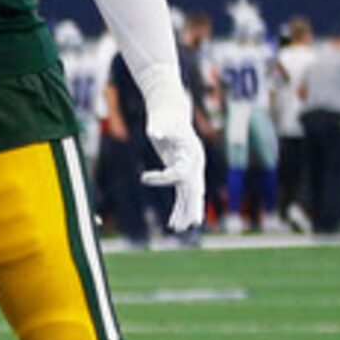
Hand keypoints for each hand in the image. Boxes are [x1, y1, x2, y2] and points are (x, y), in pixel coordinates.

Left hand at [140, 88, 206, 233]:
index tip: (144, 177)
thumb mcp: (161, 122)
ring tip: (178, 228)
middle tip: (189, 224)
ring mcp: (189, 168)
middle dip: (191, 207)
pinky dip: (179, 205)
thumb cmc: (164, 116)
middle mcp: (195, 163)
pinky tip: (175, 220)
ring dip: (184, 211)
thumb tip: (155, 132)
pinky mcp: (180, 170)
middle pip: (195, 190)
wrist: (169, 112)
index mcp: (193, 154)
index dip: (162, 178)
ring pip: (189, 195)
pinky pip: (181, 192)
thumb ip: (160, 128)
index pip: (180, 174)